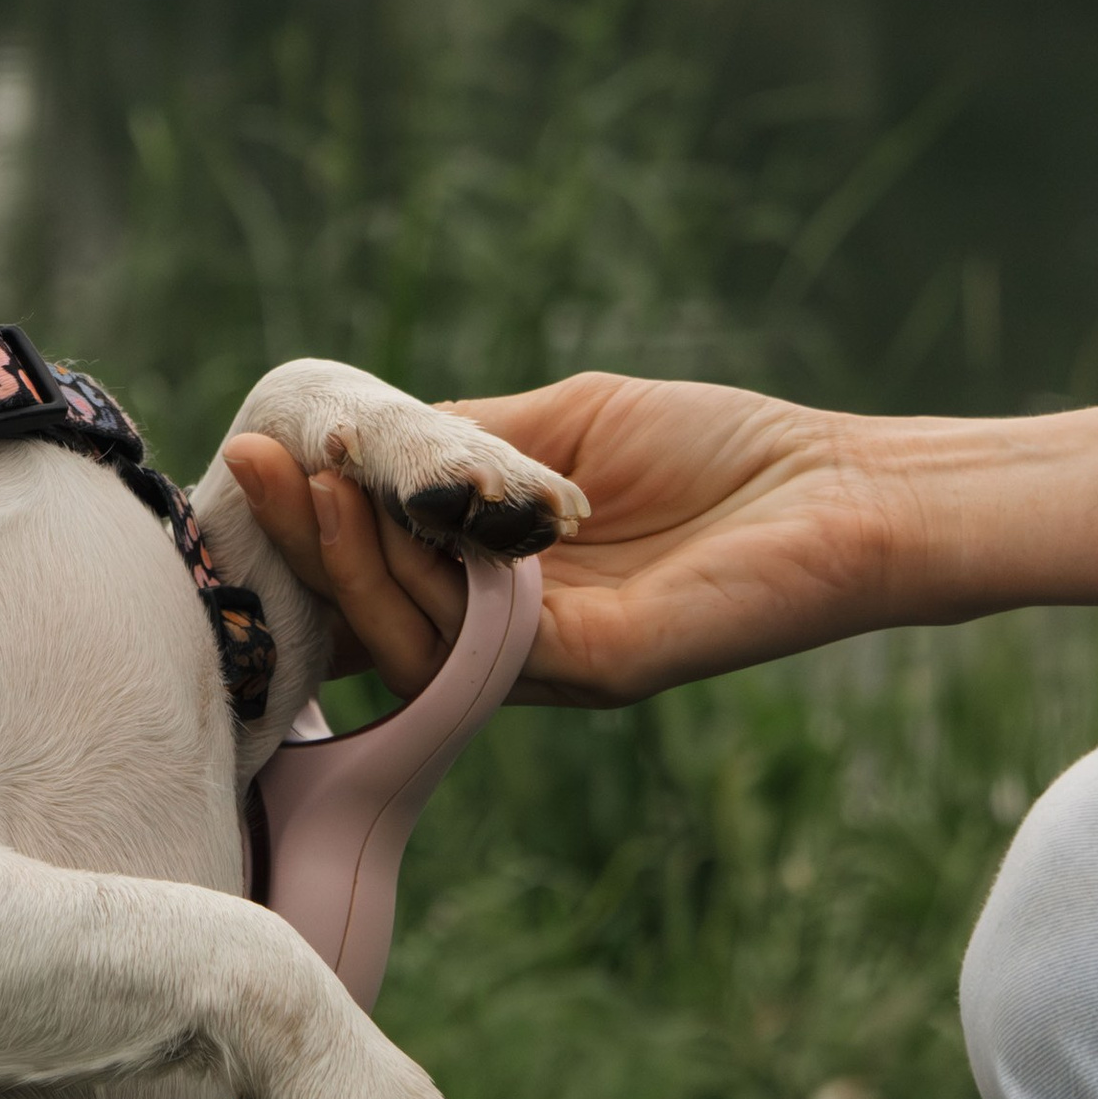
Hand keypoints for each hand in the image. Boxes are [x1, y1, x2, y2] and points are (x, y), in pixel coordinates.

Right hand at [225, 373, 906, 705]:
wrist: (846, 488)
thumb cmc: (723, 451)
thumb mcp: (564, 428)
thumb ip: (468, 446)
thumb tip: (357, 438)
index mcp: (504, 588)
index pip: (381, 578)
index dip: (310, 535)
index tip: (253, 459)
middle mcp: (517, 641)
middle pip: (374, 618)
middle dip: (303, 544)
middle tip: (251, 466)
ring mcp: (555, 664)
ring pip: (409, 639)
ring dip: (345, 560)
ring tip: (308, 479)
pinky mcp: (600, 669)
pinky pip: (481, 645)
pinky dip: (422, 584)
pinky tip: (390, 513)